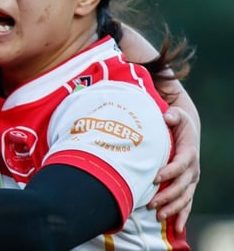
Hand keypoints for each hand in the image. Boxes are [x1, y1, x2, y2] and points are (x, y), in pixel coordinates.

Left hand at [149, 107, 199, 230]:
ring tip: (158, 216)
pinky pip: (186, 203)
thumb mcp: (177, 115)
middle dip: (167, 196)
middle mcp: (192, 169)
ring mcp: (190, 180)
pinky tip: (175, 227)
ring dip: (172, 208)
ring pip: (184, 198)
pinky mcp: (187, 187)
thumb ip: (173, 115)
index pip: (180, 165)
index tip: (155, 178)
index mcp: (189, 153)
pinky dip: (181, 216)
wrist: (186, 132)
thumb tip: (168, 116)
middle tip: (151, 203)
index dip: (169, 172)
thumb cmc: (177, 123)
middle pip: (182, 186)